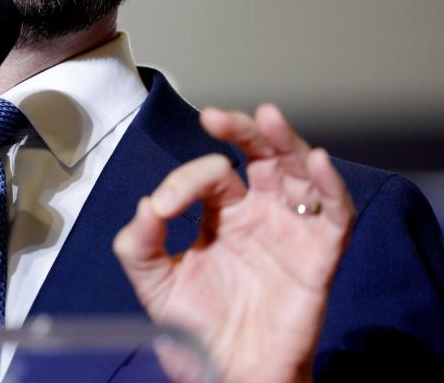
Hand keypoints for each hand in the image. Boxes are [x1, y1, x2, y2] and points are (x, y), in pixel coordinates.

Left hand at [113, 104, 354, 382]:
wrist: (227, 375)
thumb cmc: (195, 330)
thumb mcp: (153, 283)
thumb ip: (139, 243)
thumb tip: (146, 205)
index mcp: (220, 215)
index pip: (208, 175)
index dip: (183, 182)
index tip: (162, 208)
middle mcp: (258, 214)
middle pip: (259, 155)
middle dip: (241, 129)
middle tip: (216, 117)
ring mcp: (291, 232)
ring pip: (297, 172)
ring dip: (284, 141)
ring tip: (266, 117)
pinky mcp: (319, 257)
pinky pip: (335, 215)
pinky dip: (330, 186)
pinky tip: (316, 161)